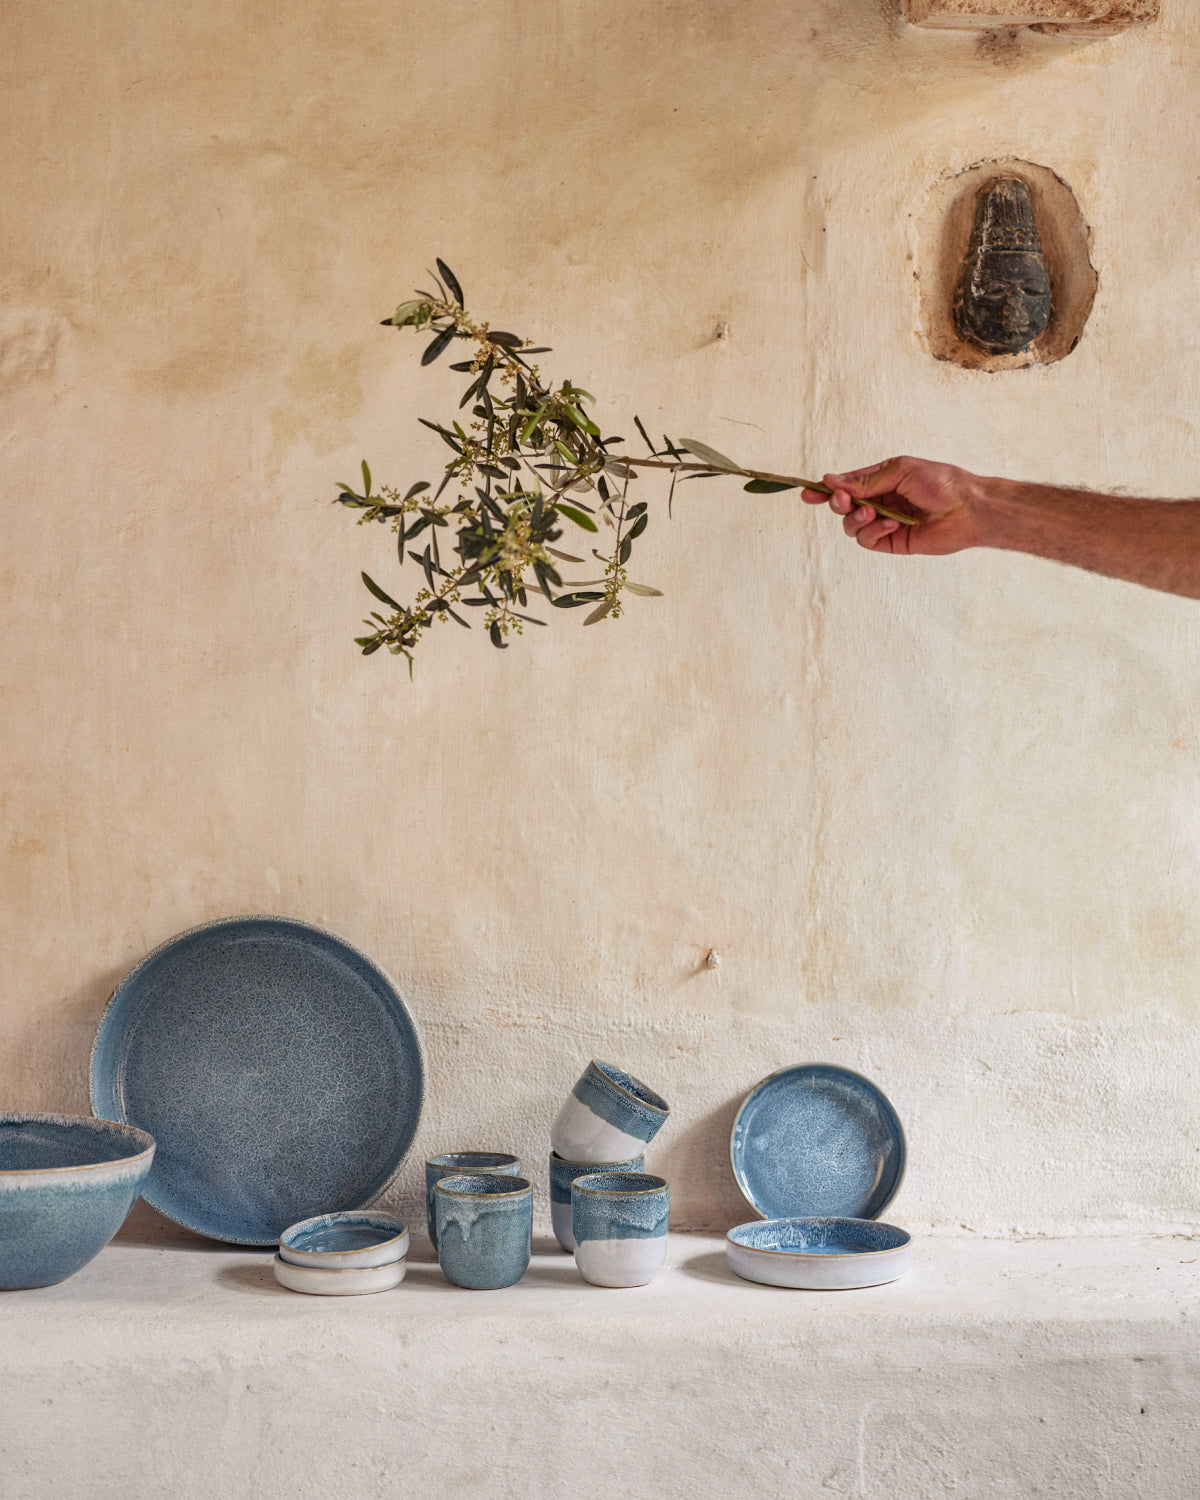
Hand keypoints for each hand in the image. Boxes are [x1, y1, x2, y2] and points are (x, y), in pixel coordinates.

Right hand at [801, 456, 986, 555]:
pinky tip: (890, 524)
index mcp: (882, 480)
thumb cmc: (941, 482)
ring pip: (851, 526)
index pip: (846, 485)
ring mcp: (884, 523)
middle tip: (843, 501)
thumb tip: (832, 481)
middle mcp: (880, 502)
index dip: (826, 489)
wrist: (968, 509)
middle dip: (838, 504)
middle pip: (844, 507)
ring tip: (872, 513)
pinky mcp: (892, 542)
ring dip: (856, 519)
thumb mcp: (900, 471)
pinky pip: (868, 540)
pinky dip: (873, 532)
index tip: (808, 492)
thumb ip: (866, 481)